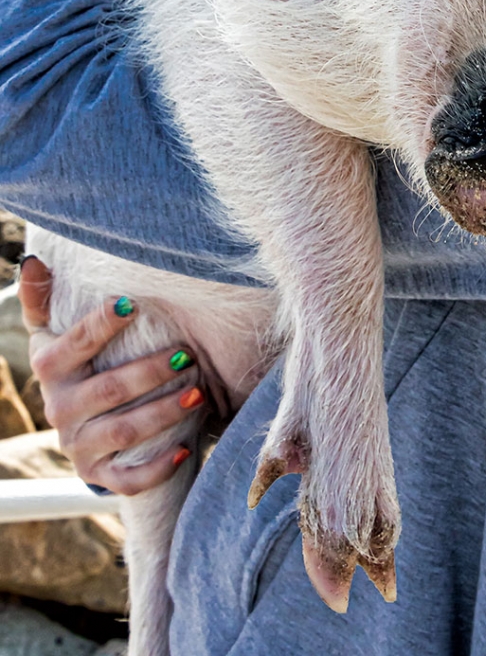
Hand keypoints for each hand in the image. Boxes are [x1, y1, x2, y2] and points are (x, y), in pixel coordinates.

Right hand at [18, 256, 202, 494]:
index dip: (101, 325)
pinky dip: (157, 466)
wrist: (84, 426)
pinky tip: (185, 447)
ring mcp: (78, 446)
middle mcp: (59, 409)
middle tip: (188, 353)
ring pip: (124, 432)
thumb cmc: (81, 364)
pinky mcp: (98, 474)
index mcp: (50, 368)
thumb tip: (33, 261)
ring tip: (198, 392)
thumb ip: (43, 298)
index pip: (74, 345)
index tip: (134, 304)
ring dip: (163, 412)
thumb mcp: (56, 333)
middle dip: (151, 371)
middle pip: (108, 390)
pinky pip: (127, 478)